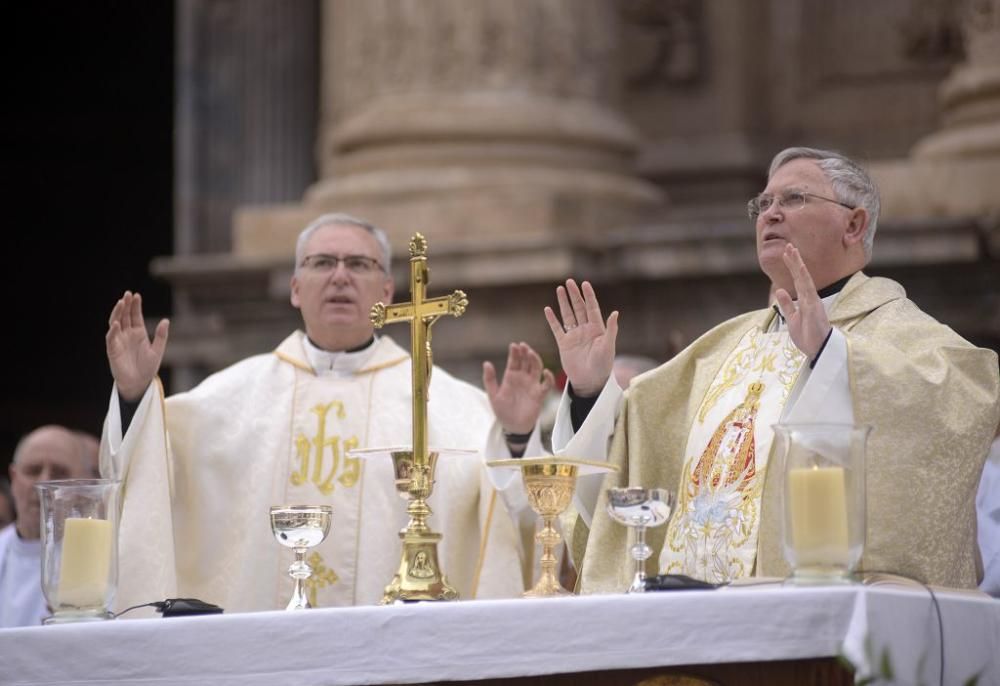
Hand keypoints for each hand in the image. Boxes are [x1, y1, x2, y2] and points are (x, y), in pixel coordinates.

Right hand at [106, 291, 168, 401]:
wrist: (139, 383)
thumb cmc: (148, 367)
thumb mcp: (157, 350)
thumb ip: (161, 336)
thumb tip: (166, 320)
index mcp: (138, 333)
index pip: (135, 316)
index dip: (135, 306)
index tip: (136, 295)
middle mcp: (127, 335)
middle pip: (124, 316)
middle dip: (125, 305)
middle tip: (127, 294)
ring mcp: (119, 341)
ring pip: (116, 323)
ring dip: (117, 313)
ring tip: (121, 302)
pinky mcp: (113, 350)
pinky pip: (111, 338)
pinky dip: (113, 330)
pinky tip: (116, 323)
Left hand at [483, 342, 554, 434]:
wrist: (513, 427)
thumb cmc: (502, 411)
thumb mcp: (493, 396)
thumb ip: (490, 380)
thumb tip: (486, 363)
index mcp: (511, 376)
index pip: (514, 361)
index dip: (515, 353)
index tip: (514, 345)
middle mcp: (523, 378)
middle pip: (526, 361)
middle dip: (526, 352)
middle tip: (524, 346)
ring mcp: (532, 385)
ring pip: (537, 368)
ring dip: (535, 359)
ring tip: (531, 353)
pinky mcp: (540, 394)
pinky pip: (547, 384)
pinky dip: (549, 378)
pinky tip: (546, 372)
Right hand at [543, 279, 617, 396]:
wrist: (590, 381)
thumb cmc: (603, 365)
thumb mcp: (608, 346)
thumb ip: (611, 329)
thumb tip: (615, 312)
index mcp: (597, 329)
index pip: (592, 308)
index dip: (589, 296)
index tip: (585, 283)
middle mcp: (585, 330)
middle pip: (578, 308)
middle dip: (574, 295)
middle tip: (569, 282)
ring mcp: (574, 336)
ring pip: (568, 315)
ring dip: (564, 303)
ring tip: (559, 289)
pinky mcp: (564, 344)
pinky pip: (557, 329)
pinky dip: (552, 319)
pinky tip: (548, 309)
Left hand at [772, 245, 830, 358]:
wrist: (818, 350)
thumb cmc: (807, 336)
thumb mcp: (792, 319)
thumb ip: (787, 305)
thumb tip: (780, 291)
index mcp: (805, 300)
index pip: (797, 280)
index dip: (792, 266)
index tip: (786, 253)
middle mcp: (810, 298)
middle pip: (801, 276)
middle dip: (795, 261)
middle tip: (788, 246)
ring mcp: (813, 302)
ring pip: (804, 280)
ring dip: (798, 266)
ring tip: (792, 252)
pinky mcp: (814, 309)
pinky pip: (808, 292)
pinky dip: (804, 280)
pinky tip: (799, 269)